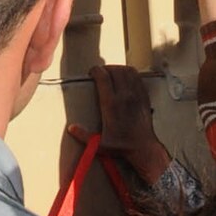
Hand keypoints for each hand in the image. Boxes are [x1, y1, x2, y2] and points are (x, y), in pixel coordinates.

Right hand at [69, 63, 169, 185]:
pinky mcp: (144, 96)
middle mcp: (124, 96)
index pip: (103, 78)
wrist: (144, 147)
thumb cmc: (123, 146)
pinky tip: (125, 77)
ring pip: (127, 71)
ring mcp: (136, 95)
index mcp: (111, 105)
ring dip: (118, 68)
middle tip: (100, 72)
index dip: (96, 70)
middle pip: (114, 71)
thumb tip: (72, 128)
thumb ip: (84, 136)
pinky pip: (137, 77)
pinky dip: (130, 72)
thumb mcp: (99, 144)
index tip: (91, 72)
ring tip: (111, 72)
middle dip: (105, 68)